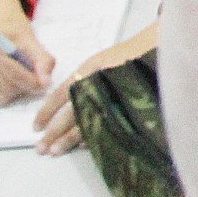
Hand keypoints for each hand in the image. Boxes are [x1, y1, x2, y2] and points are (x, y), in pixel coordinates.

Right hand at [0, 0, 54, 104]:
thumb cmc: (14, 31)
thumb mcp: (32, 40)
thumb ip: (42, 60)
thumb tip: (45, 83)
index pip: (13, 73)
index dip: (32, 81)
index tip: (45, 84)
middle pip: (7, 87)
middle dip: (26, 86)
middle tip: (36, 80)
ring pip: (2, 96)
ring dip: (17, 91)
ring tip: (22, 77)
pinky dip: (7, 93)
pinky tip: (10, 80)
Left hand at [33, 20, 160, 155]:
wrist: (162, 45)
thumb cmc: (130, 55)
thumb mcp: (103, 61)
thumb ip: (85, 79)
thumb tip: (63, 106)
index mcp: (90, 69)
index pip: (61, 94)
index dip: (46, 112)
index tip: (35, 127)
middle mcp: (99, 81)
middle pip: (70, 112)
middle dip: (54, 132)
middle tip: (41, 148)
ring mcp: (114, 93)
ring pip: (87, 121)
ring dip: (69, 138)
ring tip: (56, 151)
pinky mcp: (128, 102)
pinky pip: (107, 124)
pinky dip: (94, 136)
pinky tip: (83, 146)